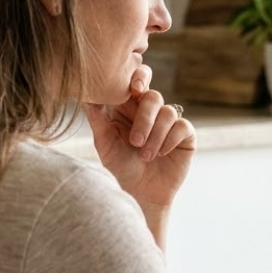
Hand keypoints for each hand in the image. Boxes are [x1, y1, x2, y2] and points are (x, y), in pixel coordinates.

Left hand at [82, 64, 196, 210]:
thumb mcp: (104, 142)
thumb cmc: (120, 167)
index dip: (139, 78)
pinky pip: (182, 126)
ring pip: (168, 112)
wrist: (142, 194)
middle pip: (153, 97)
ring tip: (145, 155)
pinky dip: (170, 140)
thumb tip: (86, 93)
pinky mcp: (185, 135)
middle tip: (135, 141)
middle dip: (145, 118)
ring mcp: (169, 122)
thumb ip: (97, 117)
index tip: (134, 90)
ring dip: (155, 135)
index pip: (137, 81)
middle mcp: (151, 111)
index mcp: (129, 107)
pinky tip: (161, 154)